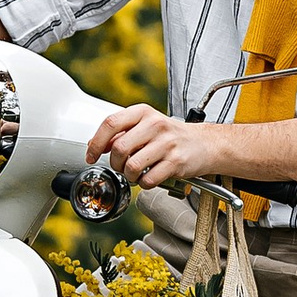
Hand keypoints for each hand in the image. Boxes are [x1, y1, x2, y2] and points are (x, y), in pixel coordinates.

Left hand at [87, 101, 219, 191]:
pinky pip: (148, 179)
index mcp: (143, 112)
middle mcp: (155, 124)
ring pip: (132, 166)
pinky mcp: (176, 161)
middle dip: (115, 164)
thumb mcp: (145, 125)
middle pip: (119, 148)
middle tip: (122, 167)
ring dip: (129, 176)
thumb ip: (121, 133)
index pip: (110, 123)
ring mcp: (167, 143)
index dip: (96, 143)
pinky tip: (150, 177)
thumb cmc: (171, 136)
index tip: (91, 155)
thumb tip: (95, 145)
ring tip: (137, 173)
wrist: (205, 144)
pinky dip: (144, 184)